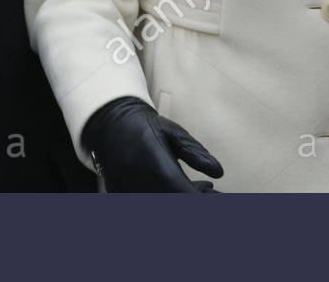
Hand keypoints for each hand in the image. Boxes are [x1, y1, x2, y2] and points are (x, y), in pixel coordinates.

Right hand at [81, 96, 222, 191]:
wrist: (110, 123)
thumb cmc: (145, 126)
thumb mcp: (174, 133)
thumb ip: (196, 154)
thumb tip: (218, 172)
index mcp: (160, 169)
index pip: (188, 197)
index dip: (203, 200)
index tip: (214, 195)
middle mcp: (144, 185)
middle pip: (176, 205)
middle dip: (194, 200)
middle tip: (207, 192)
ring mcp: (130, 192)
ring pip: (162, 205)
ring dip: (179, 199)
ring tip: (197, 189)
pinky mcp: (121, 196)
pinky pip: (145, 202)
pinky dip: (163, 199)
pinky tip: (176, 190)